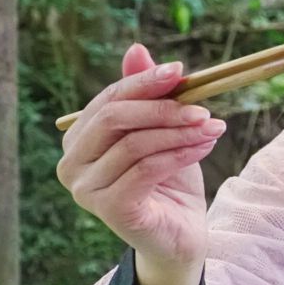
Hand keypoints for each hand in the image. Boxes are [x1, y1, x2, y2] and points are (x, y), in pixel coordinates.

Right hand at [56, 43, 225, 271]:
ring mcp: (85, 189)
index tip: (181, 71)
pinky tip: (204, 147)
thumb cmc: (168, 181)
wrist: (179, 236)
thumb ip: (146, 94)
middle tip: (201, 106)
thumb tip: (136, 48)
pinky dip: (179, 153)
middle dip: (161, 107)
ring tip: (212, 127)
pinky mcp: (107, 209)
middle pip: (114, 118)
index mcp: (78, 140)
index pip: (107, 100)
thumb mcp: (161, 130)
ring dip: (179, 131)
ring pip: (135, 144)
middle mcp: (71, 164)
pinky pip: (146, 168)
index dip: (144, 82)